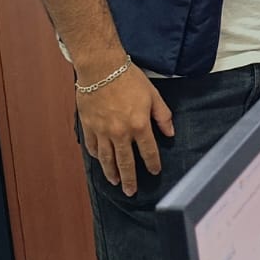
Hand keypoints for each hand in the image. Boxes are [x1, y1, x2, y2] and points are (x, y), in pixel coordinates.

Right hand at [76, 66, 174, 195]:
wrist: (101, 67)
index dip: (152, 164)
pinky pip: (92, 146)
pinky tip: (99, 160)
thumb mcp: (153, 95)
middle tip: (130, 192)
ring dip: (111, 172)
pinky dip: (96, 156)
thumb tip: (170, 133)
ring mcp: (102, 131)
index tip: (154, 172)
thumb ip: (163, 116)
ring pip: (106, 158)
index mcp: (139, 125)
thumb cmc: (128, 78)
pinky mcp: (88, 126)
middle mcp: (120, 133)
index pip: (148, 152)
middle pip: (125, 162)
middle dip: (129, 179)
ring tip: (115, 182)